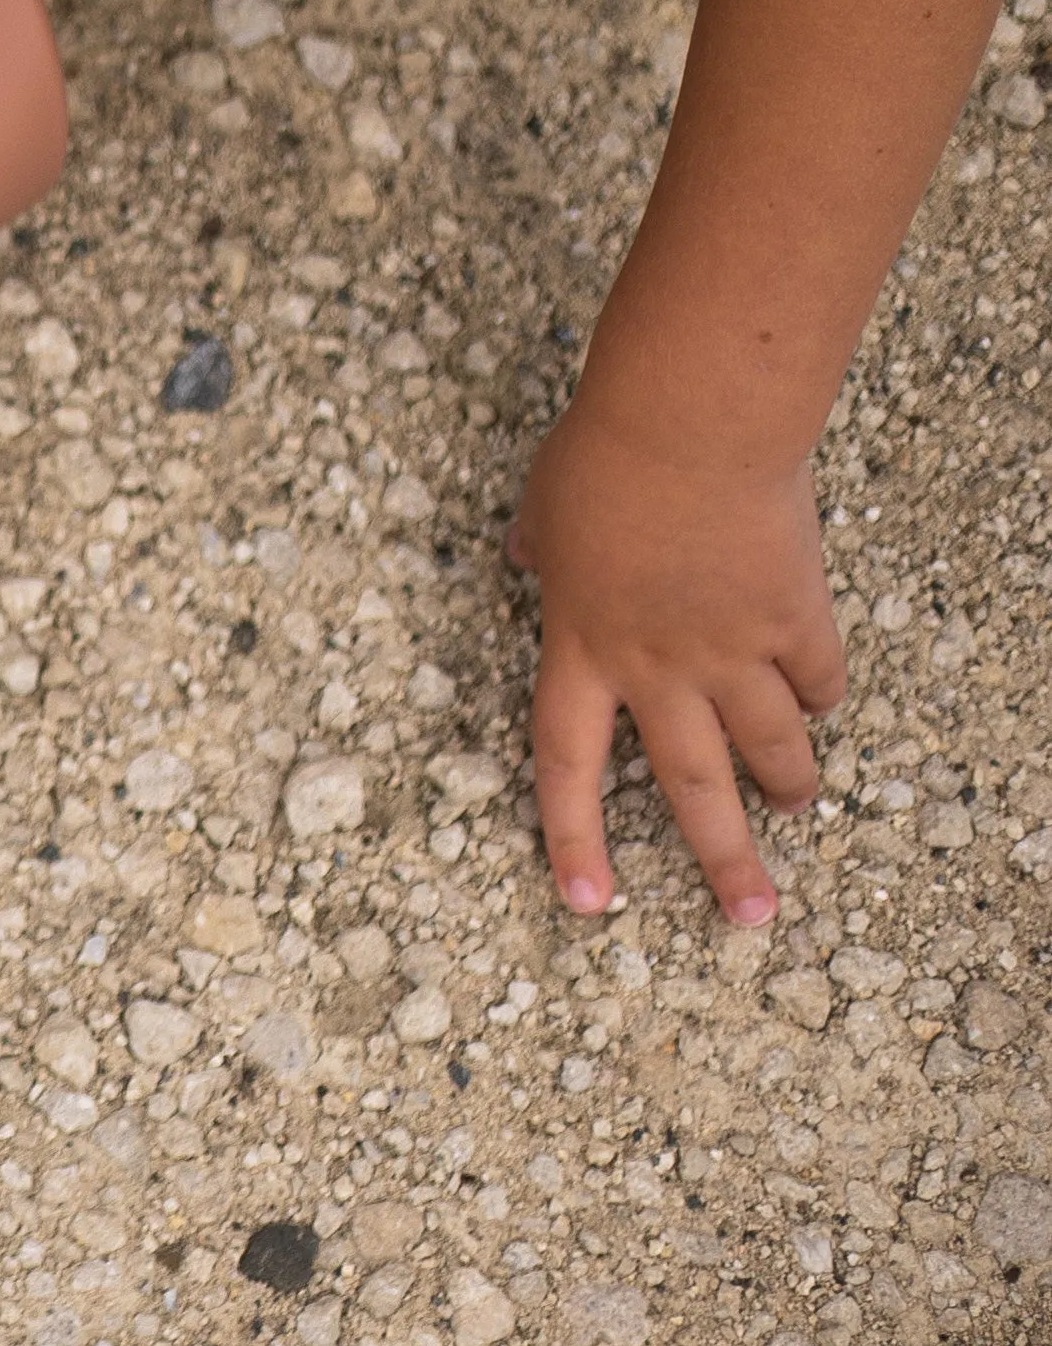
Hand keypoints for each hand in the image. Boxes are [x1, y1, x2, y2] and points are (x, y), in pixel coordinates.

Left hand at [511, 396, 843, 924]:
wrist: (687, 426)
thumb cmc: (601, 457)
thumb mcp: (541, 510)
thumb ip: (539, 552)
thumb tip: (524, 559)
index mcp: (580, 649)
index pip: (565, 765)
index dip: (573, 837)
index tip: (590, 902)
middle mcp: (656, 668)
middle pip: (691, 787)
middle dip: (724, 862)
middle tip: (752, 918)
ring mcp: (732, 649)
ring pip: (771, 746)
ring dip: (788, 784)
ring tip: (798, 809)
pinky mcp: (795, 619)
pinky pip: (818, 679)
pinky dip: (821, 693)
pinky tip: (821, 699)